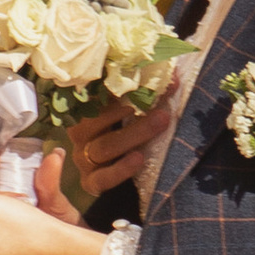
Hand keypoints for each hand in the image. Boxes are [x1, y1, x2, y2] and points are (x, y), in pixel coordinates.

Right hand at [68, 75, 173, 204]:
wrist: (123, 182)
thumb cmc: (130, 134)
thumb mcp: (134, 112)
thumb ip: (145, 95)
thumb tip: (173, 75)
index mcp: (86, 110)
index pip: (97, 93)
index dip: (117, 82)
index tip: (139, 72)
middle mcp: (81, 133)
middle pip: (99, 117)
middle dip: (131, 103)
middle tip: (160, 97)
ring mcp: (83, 158)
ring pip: (104, 146)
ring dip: (135, 133)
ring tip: (160, 121)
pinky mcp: (91, 182)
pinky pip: (103, 178)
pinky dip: (121, 169)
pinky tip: (138, 158)